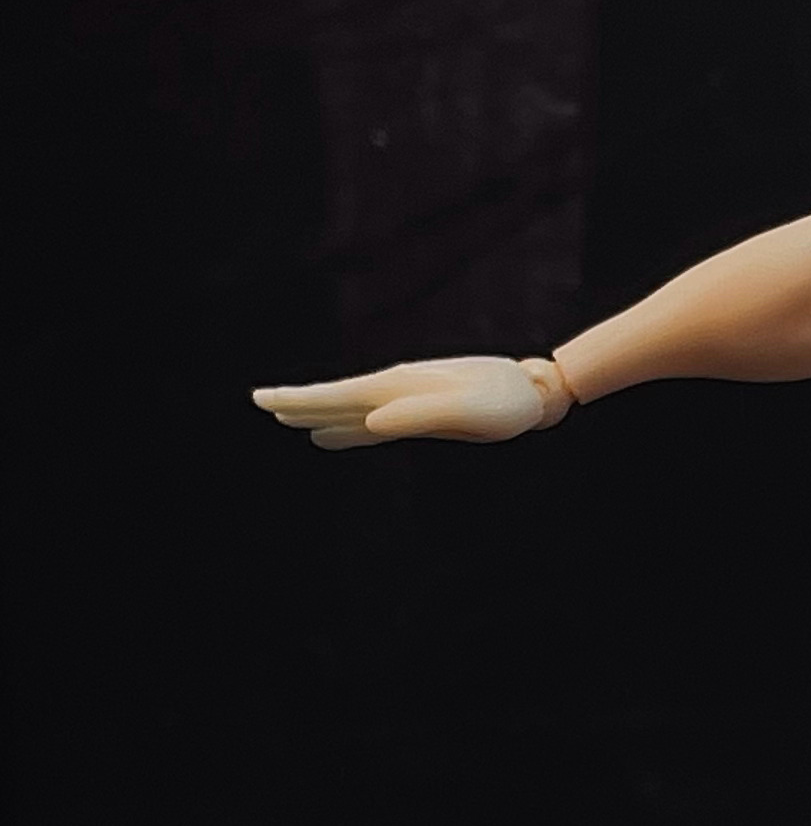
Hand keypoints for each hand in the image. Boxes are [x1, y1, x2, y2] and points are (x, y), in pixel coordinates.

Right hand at [250, 353, 566, 451]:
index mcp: (402, 389)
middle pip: (337, 398)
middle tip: (258, 401)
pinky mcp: (422, 412)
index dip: (303, 400)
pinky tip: (335, 436)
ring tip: (286, 418)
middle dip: (299, 401)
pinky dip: (350, 427)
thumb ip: (421, 414)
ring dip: (320, 414)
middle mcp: (399, 390)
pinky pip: (375, 421)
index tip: (267, 399)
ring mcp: (409, 399)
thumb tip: (373, 421)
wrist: (536, 392)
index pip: (340, 395)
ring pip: (352, 409)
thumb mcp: (468, 409)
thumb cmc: (507, 402)